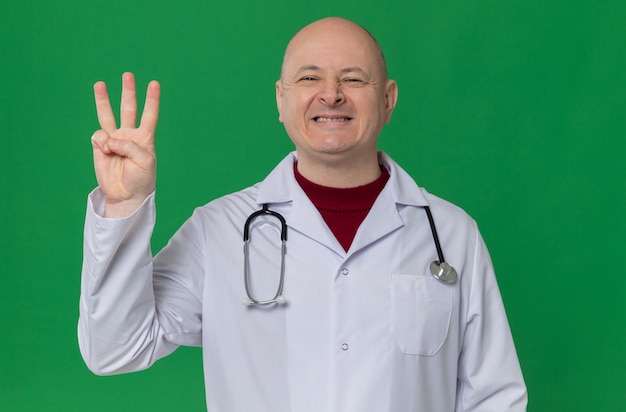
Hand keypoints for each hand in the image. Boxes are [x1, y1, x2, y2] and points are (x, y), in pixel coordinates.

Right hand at [91, 72, 159, 217]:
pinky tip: (106, 150)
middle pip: (129, 108)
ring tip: (99, 84)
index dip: (152, 99)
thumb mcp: (144, 162)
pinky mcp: (100, 146)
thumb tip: (110, 139)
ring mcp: (114, 139)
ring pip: (108, 115)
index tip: (154, 83)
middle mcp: (129, 135)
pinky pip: (98, 135)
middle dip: (128, 92)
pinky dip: (101, 140)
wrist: (125, 195)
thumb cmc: (141, 179)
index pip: (150, 115)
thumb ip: (130, 147)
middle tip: (128, 75)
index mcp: (145, 138)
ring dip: (103, 100)